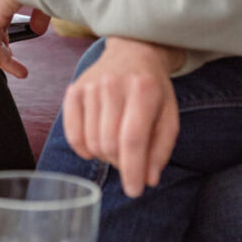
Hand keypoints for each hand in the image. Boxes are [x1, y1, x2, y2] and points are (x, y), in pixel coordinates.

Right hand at [63, 37, 183, 197]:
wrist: (132, 51)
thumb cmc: (153, 88)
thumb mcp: (169, 115)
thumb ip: (161, 148)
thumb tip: (148, 180)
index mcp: (144, 90)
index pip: (133, 139)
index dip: (132, 170)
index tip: (134, 191)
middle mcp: (114, 85)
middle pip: (110, 143)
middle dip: (120, 163)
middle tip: (129, 159)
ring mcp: (91, 86)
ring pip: (92, 141)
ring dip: (105, 155)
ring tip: (116, 146)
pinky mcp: (74, 89)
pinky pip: (72, 134)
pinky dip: (83, 149)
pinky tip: (95, 145)